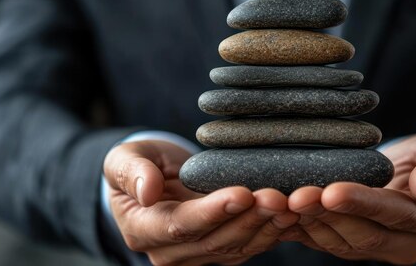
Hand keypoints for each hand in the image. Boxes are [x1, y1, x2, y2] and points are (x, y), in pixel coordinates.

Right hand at [103, 140, 297, 265]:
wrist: (155, 178)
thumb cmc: (139, 164)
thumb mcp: (125, 159)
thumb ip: (132, 172)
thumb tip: (147, 191)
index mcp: (142, 229)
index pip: (180, 226)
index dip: (212, 212)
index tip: (241, 194)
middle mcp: (170, 252)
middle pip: (214, 241)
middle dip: (248, 219)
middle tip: (276, 197)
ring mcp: (197, 256)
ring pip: (236, 247)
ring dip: (265, 227)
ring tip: (288, 204)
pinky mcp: (221, 251)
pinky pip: (249, 246)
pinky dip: (272, 232)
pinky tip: (291, 214)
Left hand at [281, 134, 415, 264]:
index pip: (397, 217)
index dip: (364, 204)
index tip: (333, 190)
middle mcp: (408, 244)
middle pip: (364, 235)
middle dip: (328, 215)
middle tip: (298, 196)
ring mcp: (382, 249)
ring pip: (342, 243)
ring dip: (312, 223)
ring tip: (285, 201)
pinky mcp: (357, 243)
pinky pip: (328, 241)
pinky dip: (303, 229)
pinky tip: (281, 213)